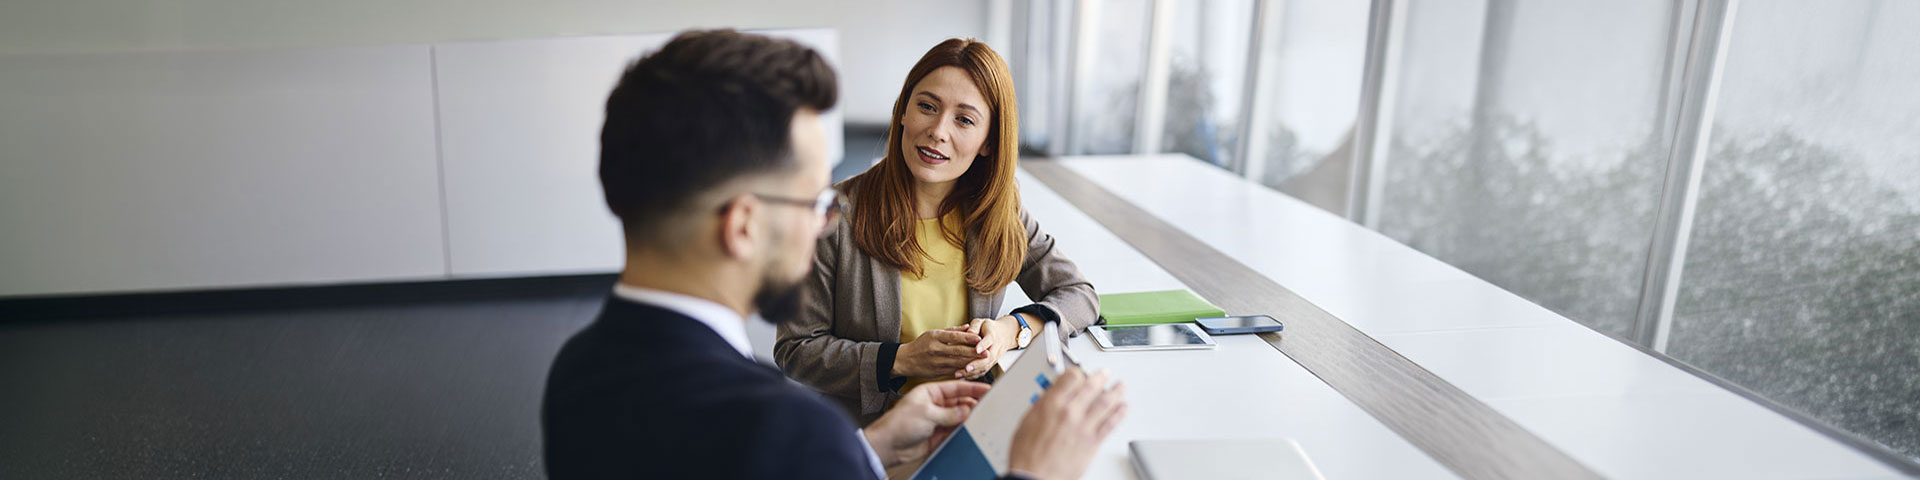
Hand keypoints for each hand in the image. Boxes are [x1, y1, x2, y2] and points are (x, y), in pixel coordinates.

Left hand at [861, 380, 991, 468]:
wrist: (888, 446)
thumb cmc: (899, 424)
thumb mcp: (927, 413)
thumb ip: (950, 413)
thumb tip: (967, 410)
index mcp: (931, 392)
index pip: (957, 387)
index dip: (973, 388)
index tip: (987, 389)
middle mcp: (935, 404)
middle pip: (960, 401)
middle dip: (973, 403)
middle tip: (987, 406)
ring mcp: (938, 419)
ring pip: (960, 416)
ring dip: (969, 417)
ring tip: (981, 418)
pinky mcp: (938, 434)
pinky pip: (956, 430)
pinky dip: (963, 430)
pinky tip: (971, 429)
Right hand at [893, 329, 983, 377]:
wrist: (906, 360)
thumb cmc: (921, 345)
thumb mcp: (933, 333)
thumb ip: (951, 331)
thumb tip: (968, 326)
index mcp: (934, 337)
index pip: (953, 337)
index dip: (967, 337)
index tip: (979, 338)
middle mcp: (936, 349)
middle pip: (958, 351)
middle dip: (974, 352)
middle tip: (987, 352)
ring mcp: (937, 362)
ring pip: (958, 362)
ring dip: (972, 361)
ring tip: (984, 360)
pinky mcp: (938, 372)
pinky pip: (954, 370)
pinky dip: (964, 369)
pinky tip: (974, 368)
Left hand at [958, 316, 1020, 378]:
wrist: (1004, 335)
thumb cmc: (988, 328)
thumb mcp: (982, 322)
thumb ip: (975, 326)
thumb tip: (969, 332)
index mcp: (993, 336)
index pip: (989, 341)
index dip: (983, 345)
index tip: (976, 350)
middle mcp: (995, 349)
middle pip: (988, 358)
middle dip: (977, 364)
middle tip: (966, 368)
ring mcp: (994, 358)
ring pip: (985, 367)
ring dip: (973, 372)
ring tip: (959, 374)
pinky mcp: (991, 364)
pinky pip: (983, 371)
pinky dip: (973, 376)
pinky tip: (962, 378)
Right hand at [1006, 368, 1126, 479]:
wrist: (1034, 477)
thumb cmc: (1027, 455)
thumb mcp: (1027, 421)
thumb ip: (1043, 405)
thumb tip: (1052, 396)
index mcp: (1051, 404)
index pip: (1071, 377)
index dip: (1078, 372)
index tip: (1080, 372)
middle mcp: (1070, 412)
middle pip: (1091, 386)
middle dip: (1100, 377)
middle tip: (1105, 374)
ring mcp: (1083, 426)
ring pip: (1105, 402)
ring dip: (1115, 392)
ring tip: (1120, 387)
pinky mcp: (1092, 442)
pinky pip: (1110, 424)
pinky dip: (1119, 413)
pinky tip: (1123, 408)